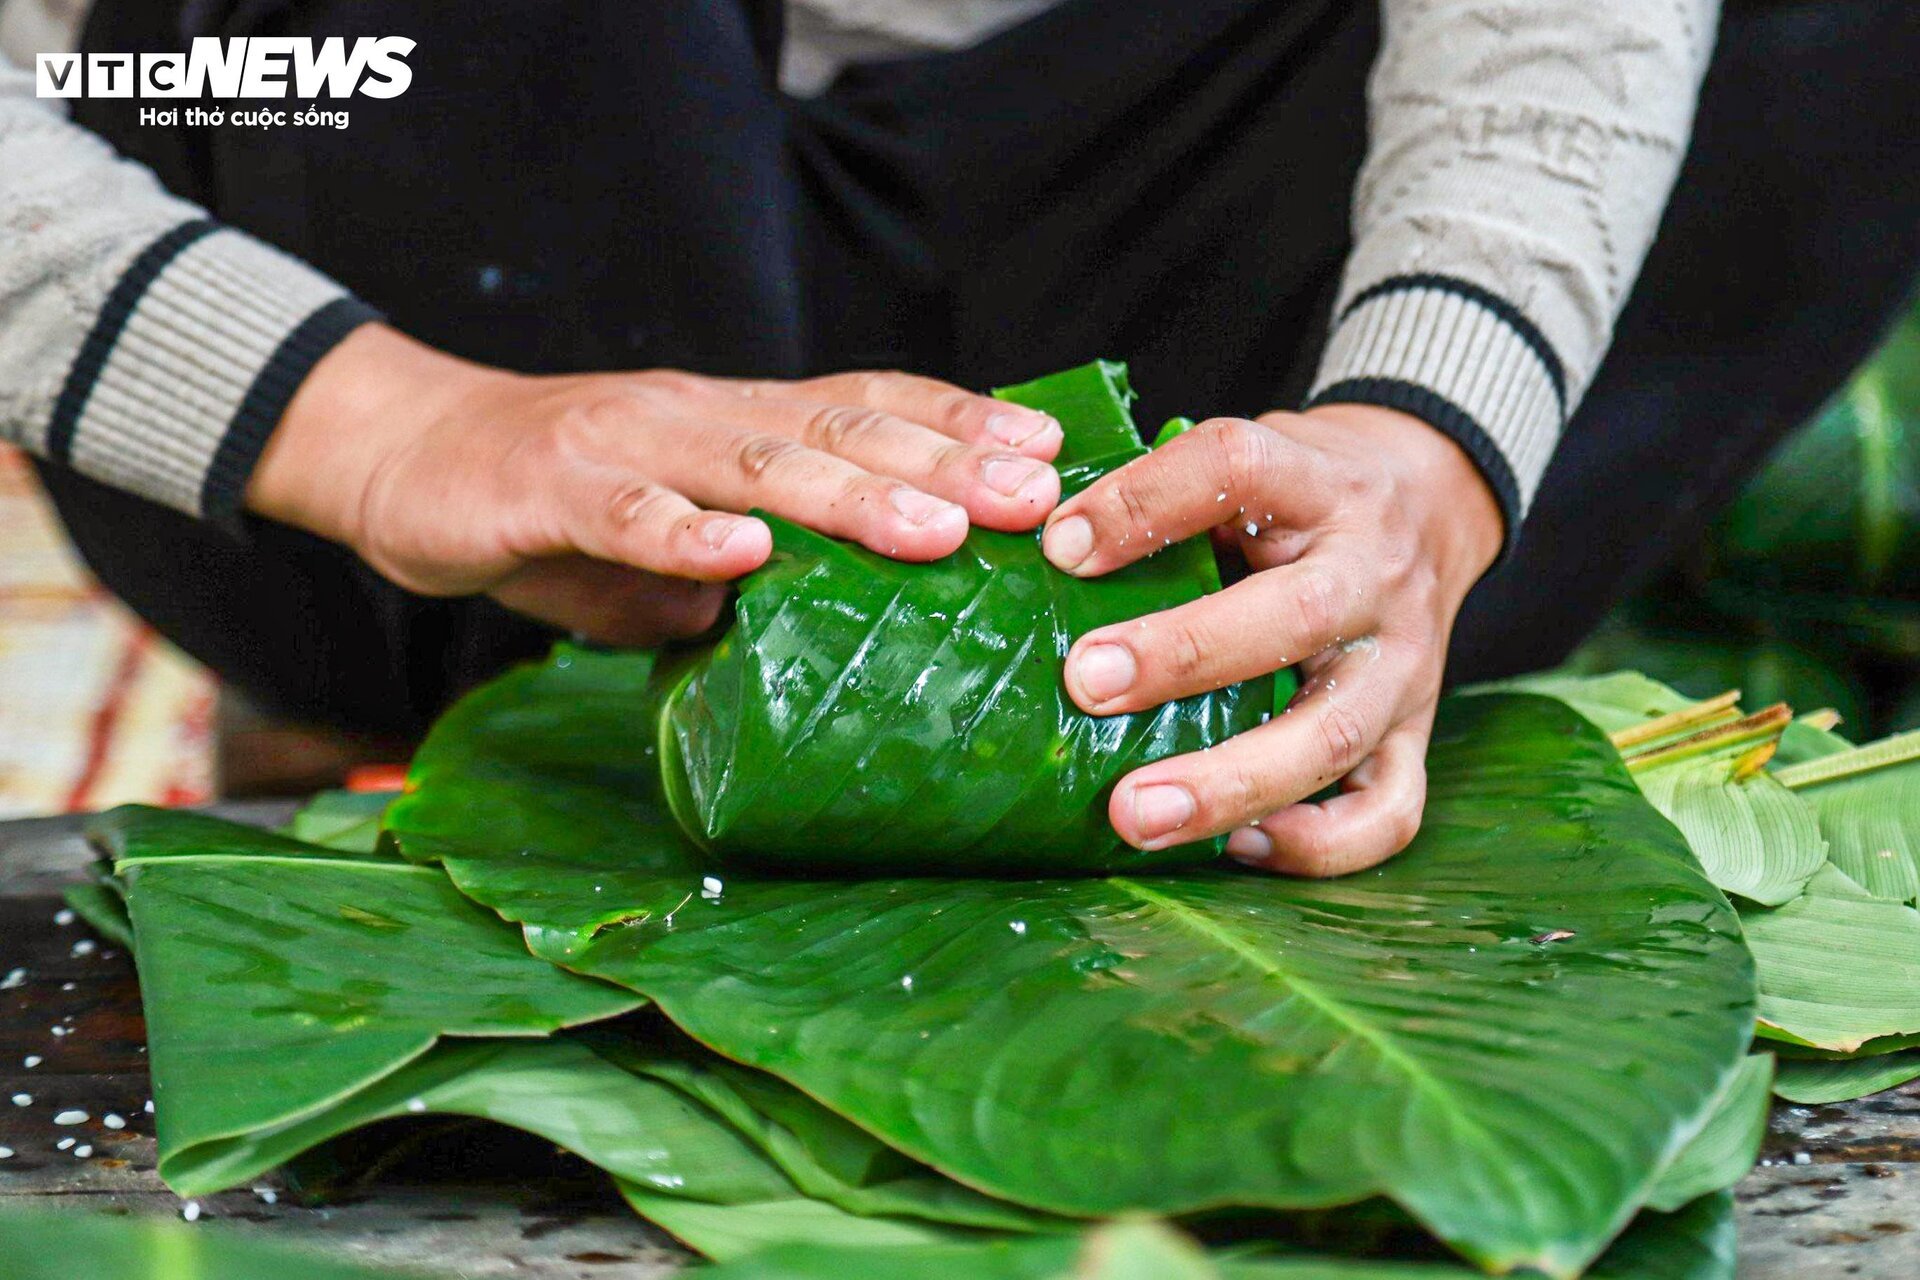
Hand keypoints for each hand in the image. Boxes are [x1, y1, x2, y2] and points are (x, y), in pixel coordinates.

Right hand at [248, 324, 1061, 643]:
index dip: (958, 422)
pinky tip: (744, 552)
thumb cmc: (554, 503)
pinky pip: (624, 510)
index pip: (865, 404)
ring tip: (934, 526)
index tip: (1052, 454)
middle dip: (943, 462)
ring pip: (752, 460)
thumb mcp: (671, 548)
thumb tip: (820, 637)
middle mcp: (698, 414)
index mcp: (737, 423)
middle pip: (835, 426)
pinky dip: (684, 530)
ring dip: (849, 492)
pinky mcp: (547, 485)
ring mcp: (624, 442)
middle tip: (1035, 499)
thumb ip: (743, 583)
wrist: (405, 452)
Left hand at [1041, 404, 1502, 874]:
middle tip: (1084, 685)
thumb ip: (1164, 494)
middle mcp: (1374, 573)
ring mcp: (1404, 664)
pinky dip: (1316, 844)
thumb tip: (1040, 545)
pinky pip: (1387, 811)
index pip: (1239, 468)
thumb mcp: (1250, 462)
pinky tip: (1239, 846)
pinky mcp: (1417, 735)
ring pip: (1334, 734)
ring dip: (1229, 784)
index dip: (1146, 502)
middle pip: (1298, 615)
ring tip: (1134, 815)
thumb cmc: (1301, 496)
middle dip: (1183, 656)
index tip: (1061, 545)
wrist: (1433, 504)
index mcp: (1322, 483)